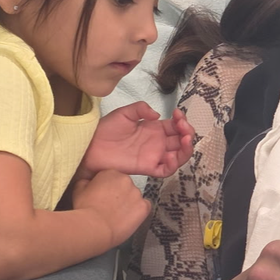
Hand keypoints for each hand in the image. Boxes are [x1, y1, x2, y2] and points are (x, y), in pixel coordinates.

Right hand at [71, 169, 150, 246]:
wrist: (94, 227)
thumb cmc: (85, 209)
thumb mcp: (78, 189)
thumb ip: (86, 182)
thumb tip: (89, 182)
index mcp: (111, 173)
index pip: (112, 177)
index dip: (107, 188)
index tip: (103, 196)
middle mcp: (126, 180)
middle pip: (125, 186)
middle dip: (119, 195)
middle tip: (110, 206)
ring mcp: (137, 193)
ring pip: (134, 197)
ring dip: (128, 203)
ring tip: (117, 215)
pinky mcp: (143, 207)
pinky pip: (144, 207)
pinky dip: (138, 212)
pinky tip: (128, 218)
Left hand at [80, 103, 195, 178]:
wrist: (91, 146)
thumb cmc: (106, 129)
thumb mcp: (124, 113)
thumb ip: (140, 108)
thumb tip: (158, 114)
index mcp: (154, 129)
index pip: (176, 126)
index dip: (181, 121)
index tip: (178, 114)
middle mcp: (157, 143)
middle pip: (181, 141)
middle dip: (187, 132)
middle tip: (183, 126)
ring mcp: (154, 156)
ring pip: (178, 156)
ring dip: (186, 148)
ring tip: (185, 139)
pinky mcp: (148, 168)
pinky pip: (166, 170)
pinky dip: (174, 165)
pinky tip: (172, 155)